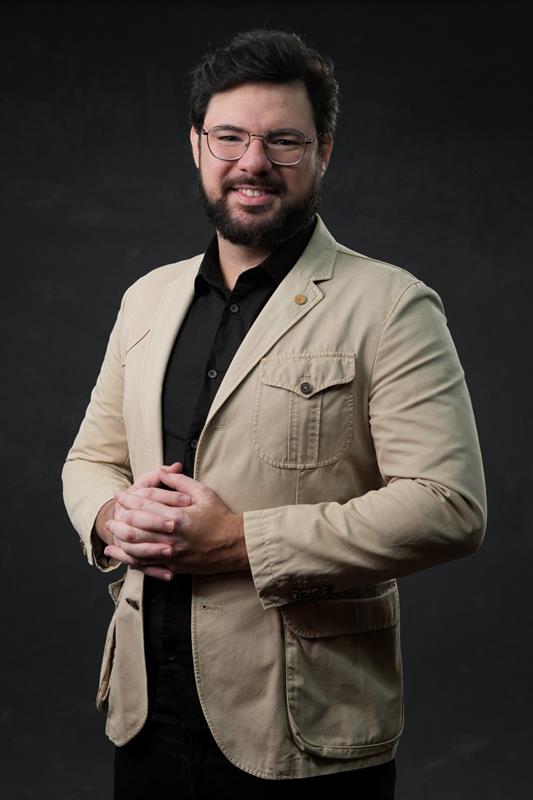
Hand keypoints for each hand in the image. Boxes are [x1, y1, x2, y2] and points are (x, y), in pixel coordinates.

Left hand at [104, 468, 248, 579]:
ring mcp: (171, 555)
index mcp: (177, 517)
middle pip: (136, 527)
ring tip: (112, 530)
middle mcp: (171, 537)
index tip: (119, 493)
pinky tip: (119, 554)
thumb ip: (181, 481)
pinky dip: (129, 559)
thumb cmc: (220, 517)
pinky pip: (146, 564)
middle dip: (120, 518)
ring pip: (136, 548)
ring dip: (121, 538)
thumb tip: (164, 471)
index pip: (145, 505)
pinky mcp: (173, 567)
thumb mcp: (203, 493)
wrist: (235, 545)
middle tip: (112, 512)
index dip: (128, 498)